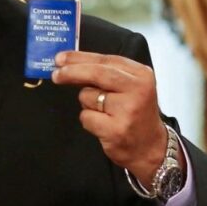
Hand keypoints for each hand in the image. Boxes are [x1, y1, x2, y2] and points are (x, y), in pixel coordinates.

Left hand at [51, 51, 182, 187]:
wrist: (150, 147)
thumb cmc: (134, 113)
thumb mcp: (128, 87)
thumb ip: (104, 73)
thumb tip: (67, 64)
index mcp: (141, 75)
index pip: (105, 60)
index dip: (79, 57)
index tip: (60, 58)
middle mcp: (138, 90)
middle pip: (96, 73)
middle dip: (71, 72)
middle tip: (56, 75)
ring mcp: (128, 110)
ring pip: (87, 96)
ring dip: (86, 103)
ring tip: (104, 112)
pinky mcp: (116, 130)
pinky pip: (86, 117)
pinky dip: (88, 120)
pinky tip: (103, 125)